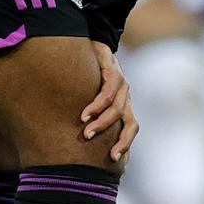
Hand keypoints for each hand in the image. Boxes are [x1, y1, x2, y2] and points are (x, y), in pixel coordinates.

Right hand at [79, 40, 137, 162]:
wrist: (89, 38)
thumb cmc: (84, 72)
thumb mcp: (87, 95)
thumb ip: (86, 113)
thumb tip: (71, 138)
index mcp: (122, 103)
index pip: (130, 129)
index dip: (126, 146)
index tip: (118, 165)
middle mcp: (125, 95)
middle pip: (132, 124)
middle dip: (123, 142)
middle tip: (110, 158)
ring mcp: (120, 83)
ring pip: (117, 110)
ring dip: (102, 123)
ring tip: (86, 133)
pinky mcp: (112, 69)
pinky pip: (108, 91)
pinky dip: (97, 105)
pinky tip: (85, 114)